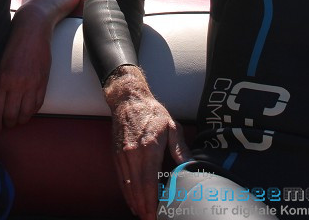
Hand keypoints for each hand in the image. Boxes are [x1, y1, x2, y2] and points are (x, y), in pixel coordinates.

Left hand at [0, 5, 51, 131]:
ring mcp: (32, 84)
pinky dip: (32, 112)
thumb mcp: (0, 62)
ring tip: (15, 121)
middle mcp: (18, 84)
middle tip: (4, 125)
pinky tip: (27, 112)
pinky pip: (38, 104)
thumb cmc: (13, 43)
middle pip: (11, 115)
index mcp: (4, 78)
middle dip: (7, 124)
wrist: (33, 30)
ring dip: (20, 120)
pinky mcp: (43, 82)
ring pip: (25, 113)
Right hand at [105, 67, 190, 219]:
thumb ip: (181, 149)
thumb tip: (191, 166)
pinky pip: (121, 178)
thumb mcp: (172, 127)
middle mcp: (134, 154)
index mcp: (149, 148)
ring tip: (142, 215)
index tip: (157, 213)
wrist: (128, 100)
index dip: (153, 200)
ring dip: (135, 203)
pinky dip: (126, 192)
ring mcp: (123, 155)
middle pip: (138, 188)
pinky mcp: (117, 155)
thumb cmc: (153, 112)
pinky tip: (132, 201)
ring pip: (128, 186)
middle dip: (144, 207)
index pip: (150, 181)